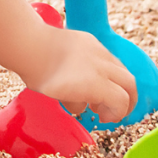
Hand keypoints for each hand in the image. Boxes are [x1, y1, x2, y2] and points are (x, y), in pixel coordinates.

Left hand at [23, 26, 137, 124]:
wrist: (28, 44)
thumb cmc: (39, 73)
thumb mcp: (58, 98)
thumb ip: (77, 104)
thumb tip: (84, 104)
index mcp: (96, 83)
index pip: (121, 102)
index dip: (116, 114)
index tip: (102, 118)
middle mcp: (102, 65)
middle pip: (130, 84)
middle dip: (128, 100)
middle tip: (115, 109)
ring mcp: (98, 50)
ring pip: (121, 68)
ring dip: (118, 83)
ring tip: (101, 91)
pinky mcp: (91, 39)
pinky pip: (108, 56)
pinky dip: (107, 69)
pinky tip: (91, 73)